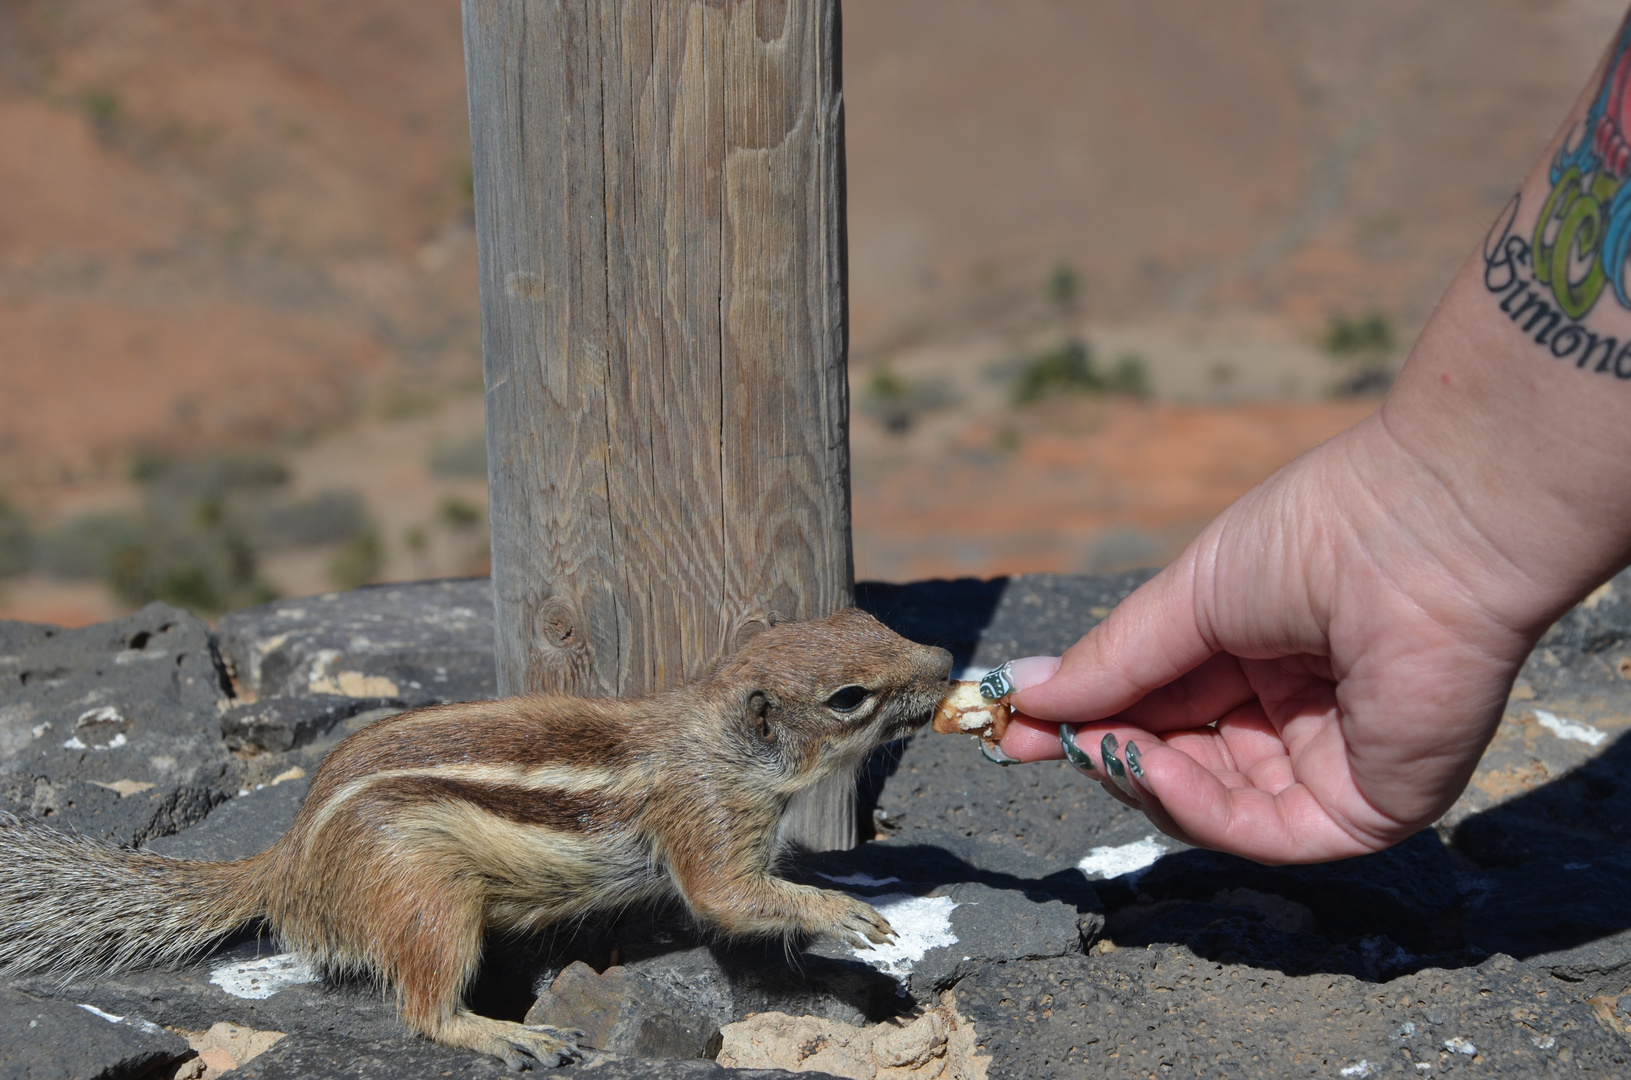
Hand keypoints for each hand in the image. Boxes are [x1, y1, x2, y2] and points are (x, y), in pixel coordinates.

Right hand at [999, 411, 1553, 863]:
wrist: (1426, 531)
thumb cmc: (1315, 535)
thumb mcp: (1188, 600)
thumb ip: (1112, 661)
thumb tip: (1024, 697)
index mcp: (1260, 655)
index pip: (1161, 706)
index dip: (1088, 720)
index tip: (1012, 729)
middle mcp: (1295, 715)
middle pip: (1181, 764)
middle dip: (1109, 755)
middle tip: (1046, 740)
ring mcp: (1333, 764)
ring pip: (1216, 809)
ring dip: (1146, 781)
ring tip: (1104, 745)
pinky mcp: (1371, 806)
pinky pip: (1269, 834)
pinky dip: (1201, 811)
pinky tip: (1157, 765)